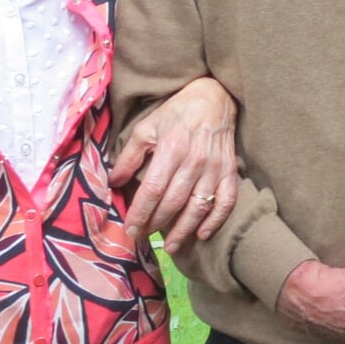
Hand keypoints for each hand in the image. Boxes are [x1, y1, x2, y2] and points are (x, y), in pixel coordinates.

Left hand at [110, 76, 238, 252]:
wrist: (215, 97)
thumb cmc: (176, 113)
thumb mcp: (146, 127)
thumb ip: (129, 156)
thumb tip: (114, 183)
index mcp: (171, 148)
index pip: (152, 189)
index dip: (140, 212)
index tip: (130, 229)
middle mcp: (194, 161)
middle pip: (174, 202)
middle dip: (156, 224)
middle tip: (143, 238)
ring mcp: (215, 167)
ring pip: (199, 206)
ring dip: (183, 230)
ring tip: (170, 246)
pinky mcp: (230, 171)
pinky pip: (226, 200)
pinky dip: (215, 220)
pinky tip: (202, 233)